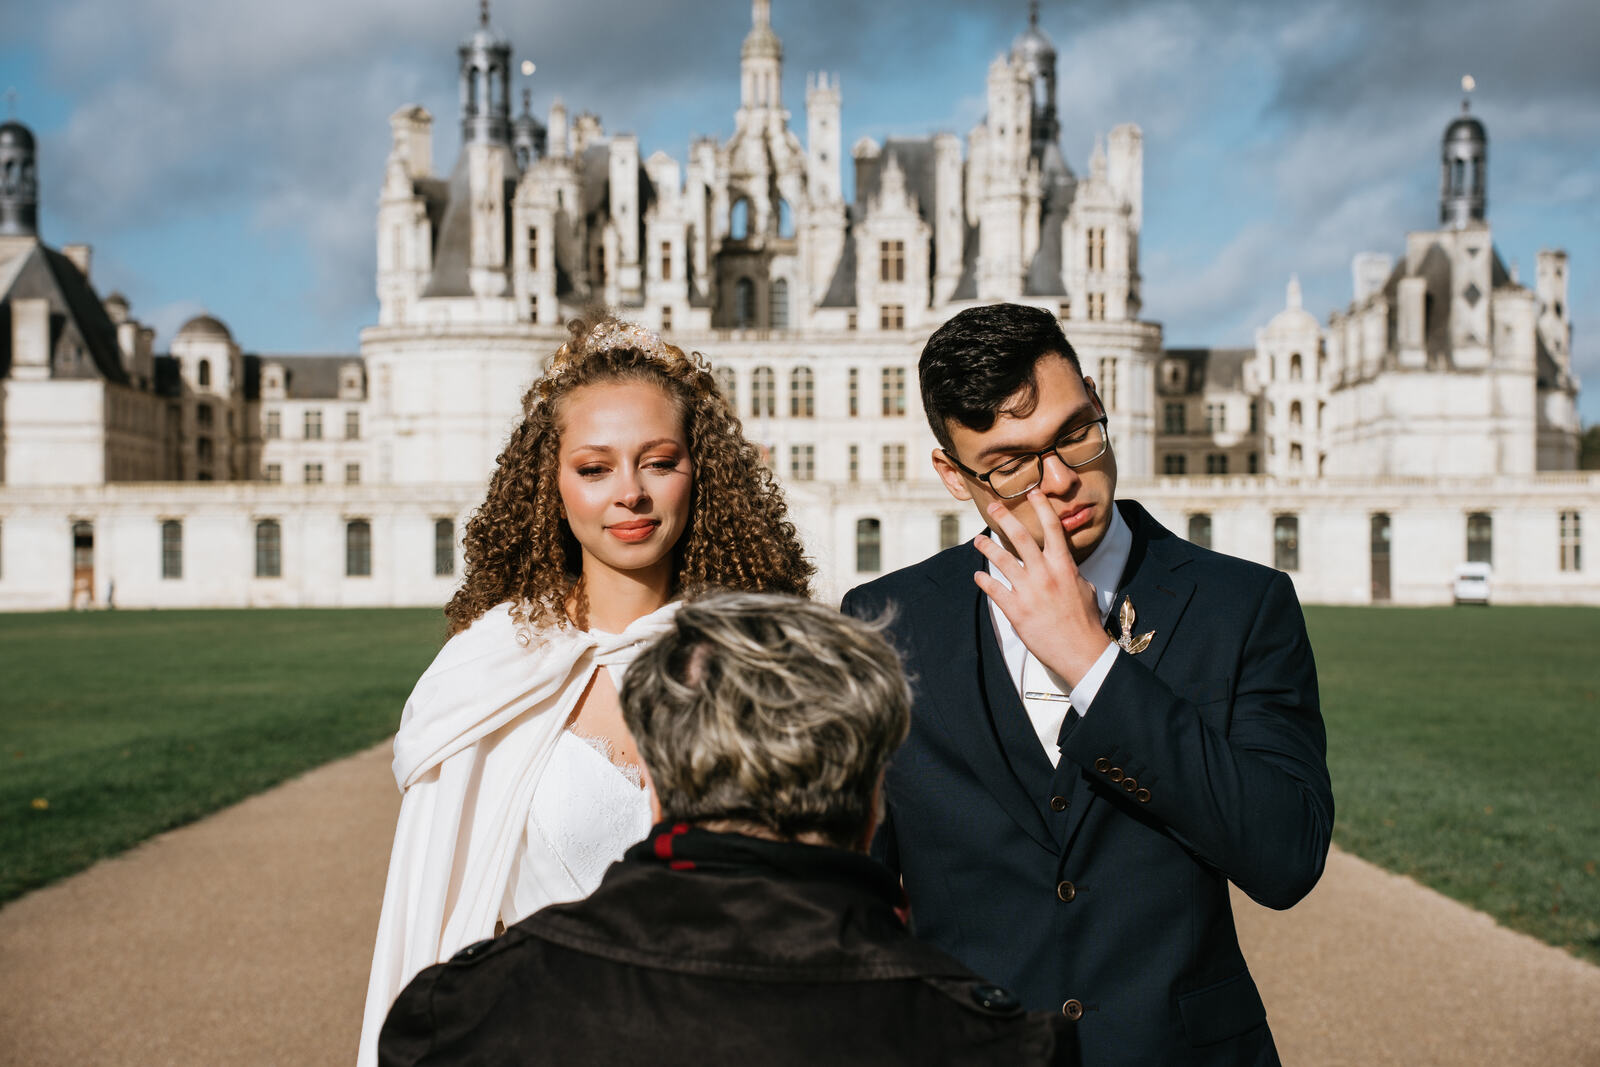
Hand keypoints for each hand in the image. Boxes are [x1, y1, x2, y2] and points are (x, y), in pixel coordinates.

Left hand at [972, 490, 1111, 687]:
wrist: (1081, 651)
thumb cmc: (1085, 621)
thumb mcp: (1084, 588)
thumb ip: (1070, 572)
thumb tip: (1064, 564)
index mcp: (1064, 566)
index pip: (1052, 528)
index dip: (1041, 507)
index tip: (1033, 492)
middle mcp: (1045, 573)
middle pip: (1021, 537)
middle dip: (1004, 518)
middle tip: (992, 507)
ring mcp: (1029, 591)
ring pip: (1001, 560)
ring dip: (987, 547)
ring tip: (977, 540)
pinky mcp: (1016, 610)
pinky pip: (994, 589)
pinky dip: (984, 580)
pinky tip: (979, 576)